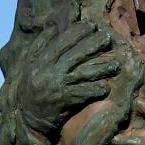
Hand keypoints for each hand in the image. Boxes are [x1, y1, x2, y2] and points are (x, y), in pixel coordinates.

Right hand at [18, 21, 120, 137]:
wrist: (28, 119)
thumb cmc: (31, 89)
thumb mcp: (30, 65)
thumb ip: (40, 45)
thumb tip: (53, 26)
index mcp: (41, 61)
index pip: (61, 41)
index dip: (77, 32)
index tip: (91, 25)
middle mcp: (49, 72)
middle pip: (74, 54)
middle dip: (92, 44)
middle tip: (107, 37)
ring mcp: (57, 87)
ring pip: (82, 74)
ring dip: (100, 68)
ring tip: (115, 64)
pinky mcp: (63, 102)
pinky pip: (82, 94)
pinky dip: (94, 90)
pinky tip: (105, 88)